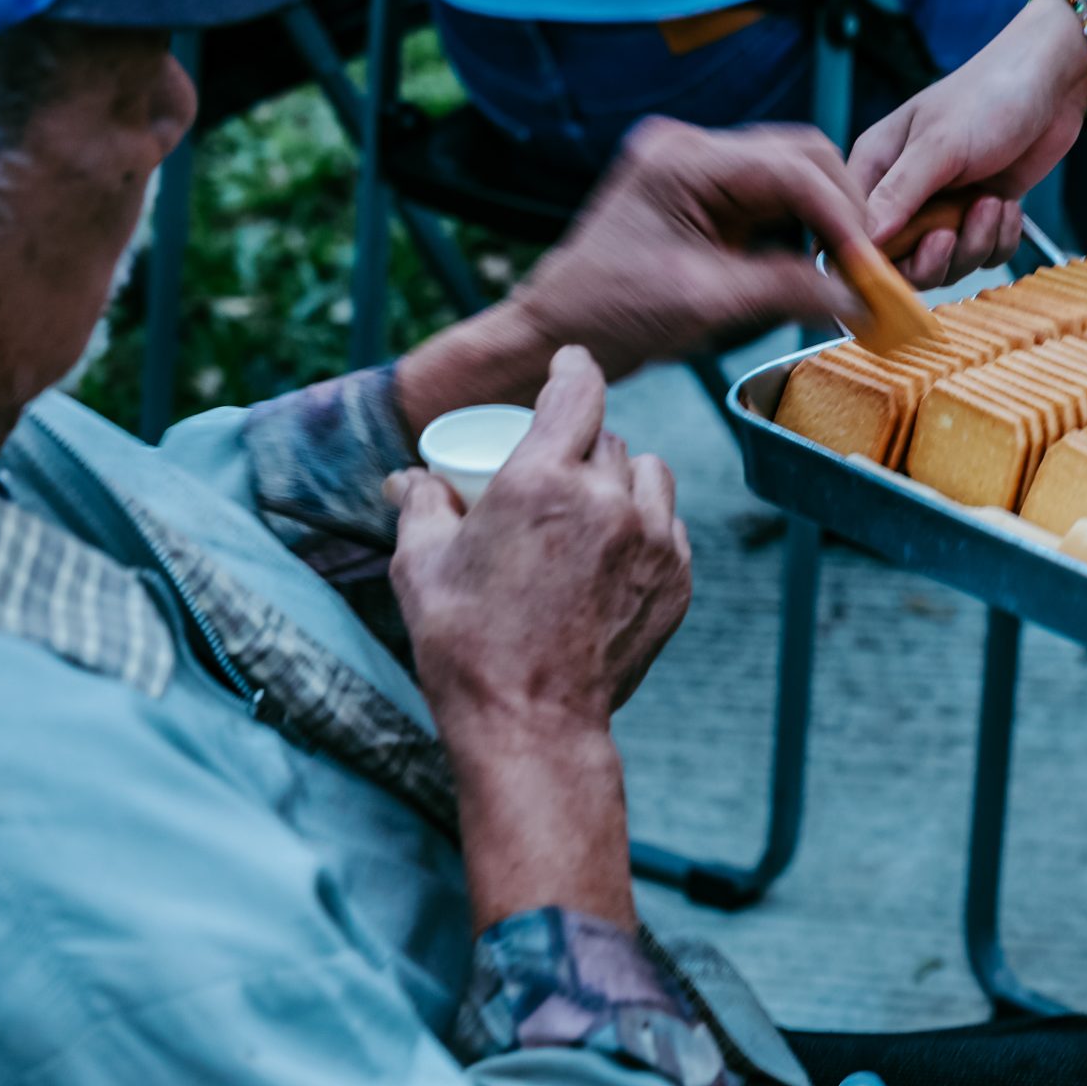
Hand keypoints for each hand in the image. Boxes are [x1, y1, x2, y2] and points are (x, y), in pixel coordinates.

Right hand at [387, 347, 690, 927]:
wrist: (533, 723)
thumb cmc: (467, 646)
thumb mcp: (421, 566)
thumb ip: (421, 505)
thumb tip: (410, 477)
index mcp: (542, 481)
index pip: (577, 391)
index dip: (573, 368)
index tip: (569, 362)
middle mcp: (607, 501)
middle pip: (607, 438)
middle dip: (579, 443)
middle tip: (549, 474)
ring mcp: (652, 542)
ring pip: (649, 474)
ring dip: (621, 478)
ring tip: (587, 509)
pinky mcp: (676, 580)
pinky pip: (668, 525)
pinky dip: (644, 525)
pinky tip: (612, 552)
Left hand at [513, 116, 873, 373]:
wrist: (555, 329)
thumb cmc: (610, 315)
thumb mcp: (707, 303)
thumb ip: (788, 291)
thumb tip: (859, 298)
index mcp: (683, 161)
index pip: (791, 170)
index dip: (841, 216)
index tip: (869, 264)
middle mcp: (689, 147)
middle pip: (800, 156)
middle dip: (842, 208)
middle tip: (867, 264)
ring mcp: (693, 165)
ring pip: (791, 172)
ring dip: (825, 215)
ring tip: (848, 266)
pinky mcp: (699, 191)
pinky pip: (768, 195)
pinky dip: (800, 225)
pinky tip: (816, 260)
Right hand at [848, 3, 1086, 285]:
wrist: (1052, 83)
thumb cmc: (988, 96)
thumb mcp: (939, 144)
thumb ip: (900, 192)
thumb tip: (864, 240)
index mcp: (877, 167)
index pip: (853, 231)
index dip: (872, 258)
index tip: (901, 259)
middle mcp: (904, 193)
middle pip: (899, 262)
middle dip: (932, 259)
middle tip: (951, 235)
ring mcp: (944, 207)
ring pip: (947, 265)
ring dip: (974, 244)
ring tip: (991, 203)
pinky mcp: (980, 216)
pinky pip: (982, 256)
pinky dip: (999, 240)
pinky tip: (1008, 207)